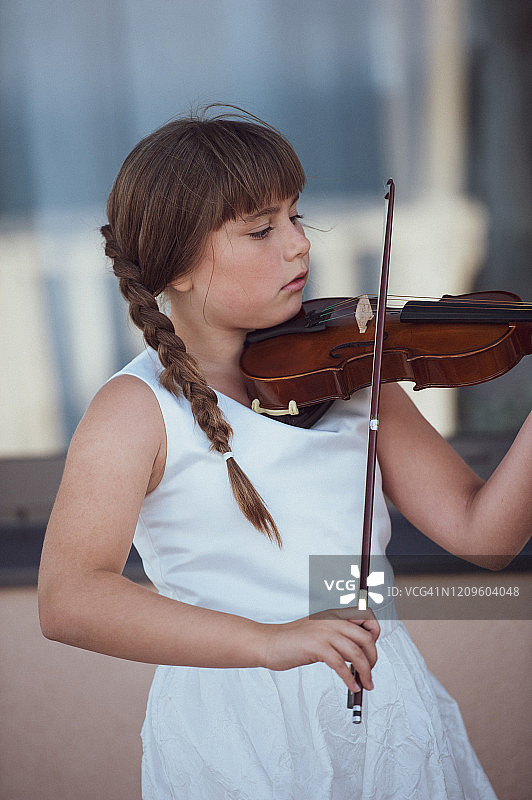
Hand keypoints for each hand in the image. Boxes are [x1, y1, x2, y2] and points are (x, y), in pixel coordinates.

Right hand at [259, 607, 379, 691]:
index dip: (375, 633)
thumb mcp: (320, 632)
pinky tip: (352, 686)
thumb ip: (339, 637)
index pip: (366, 617)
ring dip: (365, 672)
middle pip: (366, 638)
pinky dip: (349, 679)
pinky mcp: (316, 647)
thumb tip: (358, 653)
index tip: (372, 650)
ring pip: (356, 653)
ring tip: (365, 684)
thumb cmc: (293, 640)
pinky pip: (341, 665)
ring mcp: (324, 633)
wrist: (269, 642)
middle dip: (373, 658)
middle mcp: (332, 620)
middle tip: (370, 672)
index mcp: (334, 614)